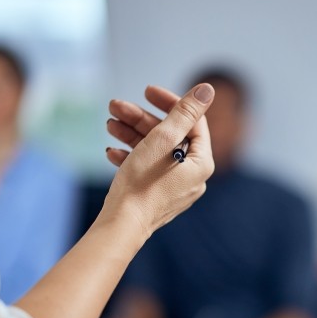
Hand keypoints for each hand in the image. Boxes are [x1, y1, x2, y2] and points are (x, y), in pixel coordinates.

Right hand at [100, 83, 214, 240]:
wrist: (120, 227)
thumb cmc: (142, 184)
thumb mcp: (162, 140)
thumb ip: (185, 113)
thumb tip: (207, 89)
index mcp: (201, 163)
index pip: (192, 122)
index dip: (170, 102)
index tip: (147, 91)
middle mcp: (192, 177)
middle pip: (170, 136)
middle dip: (141, 118)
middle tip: (115, 106)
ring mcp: (175, 188)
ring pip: (156, 151)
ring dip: (131, 134)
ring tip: (109, 124)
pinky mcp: (157, 196)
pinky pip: (148, 169)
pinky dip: (131, 157)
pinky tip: (111, 152)